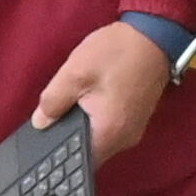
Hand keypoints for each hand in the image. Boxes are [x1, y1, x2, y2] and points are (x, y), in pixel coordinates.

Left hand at [35, 19, 181, 163]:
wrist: (154, 36)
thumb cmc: (117, 52)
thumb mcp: (75, 72)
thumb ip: (53, 101)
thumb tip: (40, 122)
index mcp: (109, 132)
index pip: (78, 160)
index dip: (59, 155)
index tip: (44, 145)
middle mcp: (125, 139)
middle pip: (89, 151)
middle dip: (68, 139)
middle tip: (50, 121)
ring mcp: (133, 130)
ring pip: (98, 140)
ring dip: (81, 128)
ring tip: (66, 110)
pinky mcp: (136, 119)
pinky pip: (109, 129)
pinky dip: (94, 121)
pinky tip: (85, 104)